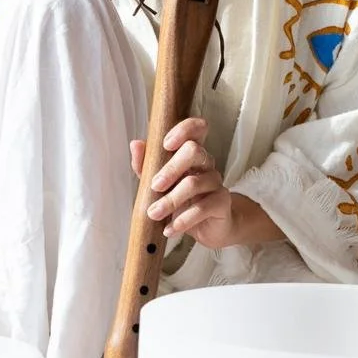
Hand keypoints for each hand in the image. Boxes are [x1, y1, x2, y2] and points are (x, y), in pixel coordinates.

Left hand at [129, 117, 235, 250]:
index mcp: (191, 154)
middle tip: (154, 186)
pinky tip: (170, 229)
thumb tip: (135, 144)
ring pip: (194, 183)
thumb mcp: (158, 184)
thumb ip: (146, 165)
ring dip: (170, 200)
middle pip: (194, 151)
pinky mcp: (222, 202)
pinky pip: (202, 208)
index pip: (196, 129)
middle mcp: (206, 164)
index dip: (184, 129)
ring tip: (154, 214)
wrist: (208, 228)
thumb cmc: (182, 202)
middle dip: (170, 168)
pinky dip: (183, 220)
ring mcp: (216, 182)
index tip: (166, 144)